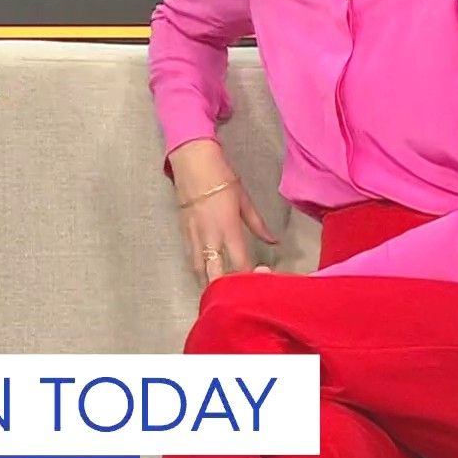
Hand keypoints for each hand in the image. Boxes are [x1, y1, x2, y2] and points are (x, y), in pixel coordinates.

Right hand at [168, 139, 277, 283]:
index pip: (241, 264)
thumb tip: (274, 241)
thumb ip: (258, 224)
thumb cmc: (222, 177)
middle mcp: (210, 238)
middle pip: (215, 275)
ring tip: (221, 291)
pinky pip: (191, 258)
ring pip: (199, 271)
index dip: (253, 276)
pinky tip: (207, 271)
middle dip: (225, 289)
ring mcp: (194, 237)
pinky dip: (199, 268)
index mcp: (228, 230)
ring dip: (210, 282)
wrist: (192, 162)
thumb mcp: (244, 200)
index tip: (263, 274)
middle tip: (238, 294)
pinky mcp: (184, 232)